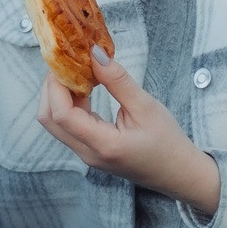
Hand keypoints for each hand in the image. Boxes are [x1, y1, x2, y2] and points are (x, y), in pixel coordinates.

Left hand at [36, 47, 221, 215]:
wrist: (177, 173)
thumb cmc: (167, 143)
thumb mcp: (146, 107)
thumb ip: (118, 81)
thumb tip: (95, 54)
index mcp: (103, 145)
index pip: (61, 114)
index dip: (56, 85)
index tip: (65, 61)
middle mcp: (88, 154)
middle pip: (48, 119)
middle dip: (51, 88)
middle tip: (67, 64)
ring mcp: (86, 155)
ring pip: (55, 123)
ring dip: (59, 95)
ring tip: (78, 73)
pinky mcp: (89, 151)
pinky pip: (68, 126)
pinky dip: (69, 104)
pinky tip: (85, 88)